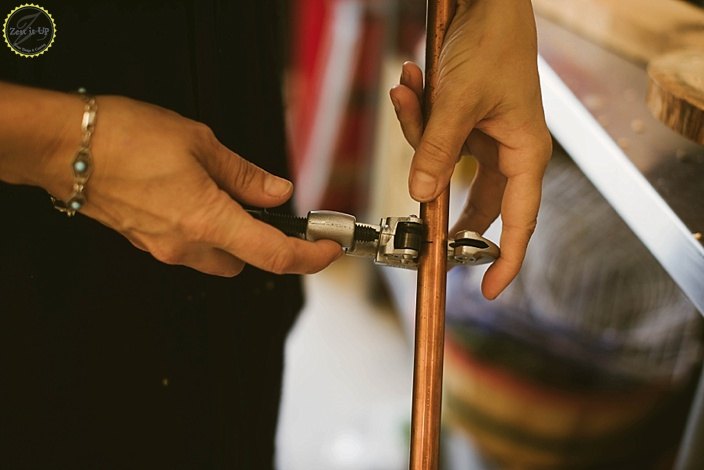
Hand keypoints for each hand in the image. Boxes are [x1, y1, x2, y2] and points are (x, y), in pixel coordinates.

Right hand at [48, 96, 342, 275]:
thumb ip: (244, 175)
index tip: (326, 250)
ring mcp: (163, 248)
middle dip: (261, 238)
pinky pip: (187, 245)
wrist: (65, 146)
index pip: (274, 254)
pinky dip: (201, 228)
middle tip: (262, 205)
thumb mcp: (200, 143)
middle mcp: (186, 245)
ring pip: (216, 255)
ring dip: (229, 233)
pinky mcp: (146, 243)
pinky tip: (188, 194)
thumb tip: (277, 192)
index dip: (309, 257)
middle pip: (245, 259)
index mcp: (208, 221)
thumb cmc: (126, 137)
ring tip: (216, 189)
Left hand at [390, 0, 551, 298]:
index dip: (506, 259)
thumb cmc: (492, 44)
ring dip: (418, 134)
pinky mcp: (462, 123)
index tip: (491, 291)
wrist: (485, 2)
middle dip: (441, 206)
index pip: (519, 221)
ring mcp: (483, 138)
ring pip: (442, 166)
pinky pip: (432, 137)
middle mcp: (507, 151)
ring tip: (411, 90)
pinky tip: (408, 83)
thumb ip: (439, 150)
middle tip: (421, 230)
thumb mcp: (460, 101)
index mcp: (525, 153)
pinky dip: (415, 115)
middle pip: (475, 203)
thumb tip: (422, 196)